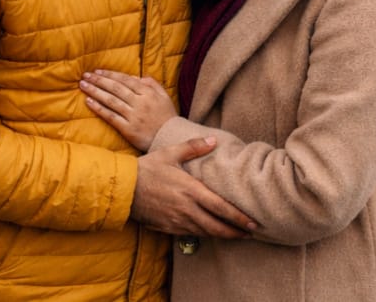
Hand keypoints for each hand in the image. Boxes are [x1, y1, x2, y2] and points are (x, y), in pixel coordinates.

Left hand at [80, 70, 175, 150]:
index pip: (125, 80)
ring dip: (95, 92)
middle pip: (116, 88)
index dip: (110, 74)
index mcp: (148, 93)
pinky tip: (89, 102)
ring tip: (83, 85)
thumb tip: (135, 77)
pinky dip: (99, 109)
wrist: (171, 139)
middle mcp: (140, 103)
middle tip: (85, 75)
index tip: (97, 71)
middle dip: (99, 80)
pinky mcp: (128, 129)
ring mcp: (133, 116)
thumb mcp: (164, 96)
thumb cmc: (167, 117)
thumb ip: (152, 84)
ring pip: (111, 101)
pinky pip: (111, 117)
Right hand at [132, 137, 257, 237]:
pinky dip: (206, 235)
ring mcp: (177, 220)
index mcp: (190, 190)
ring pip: (206, 233)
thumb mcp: (170, 153)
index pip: (221, 208)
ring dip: (223, 235)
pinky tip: (213, 233)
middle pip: (217, 226)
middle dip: (236, 231)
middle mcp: (186, 209)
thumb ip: (194, 147)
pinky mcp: (168, 227)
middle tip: (251, 233)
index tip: (253, 222)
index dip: (239, 217)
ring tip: (237, 235)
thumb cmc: (147, 168)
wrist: (122, 188)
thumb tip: (214, 140)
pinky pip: (192, 234)